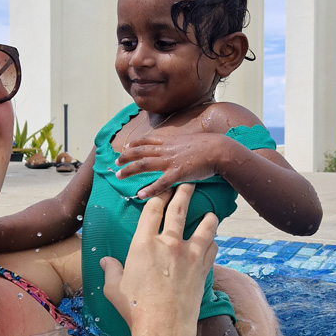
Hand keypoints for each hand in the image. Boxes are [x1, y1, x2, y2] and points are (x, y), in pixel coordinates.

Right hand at [101, 185, 217, 335]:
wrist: (164, 329)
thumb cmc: (135, 310)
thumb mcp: (114, 289)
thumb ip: (111, 270)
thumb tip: (105, 262)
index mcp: (143, 244)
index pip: (152, 209)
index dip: (157, 195)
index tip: (161, 186)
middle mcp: (168, 243)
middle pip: (179, 209)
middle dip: (184, 191)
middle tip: (189, 181)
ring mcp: (189, 255)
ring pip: (204, 226)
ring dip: (208, 216)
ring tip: (210, 211)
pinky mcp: (203, 269)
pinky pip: (212, 248)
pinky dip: (213, 242)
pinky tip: (213, 241)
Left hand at [115, 131, 229, 197]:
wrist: (220, 149)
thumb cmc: (209, 146)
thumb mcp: (190, 140)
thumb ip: (180, 144)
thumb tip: (178, 147)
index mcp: (170, 141)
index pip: (146, 141)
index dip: (134, 145)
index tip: (125, 148)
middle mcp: (167, 149)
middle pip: (140, 151)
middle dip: (126, 157)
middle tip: (115, 163)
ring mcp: (171, 161)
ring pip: (144, 164)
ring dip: (130, 170)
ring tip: (119, 176)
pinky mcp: (178, 173)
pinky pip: (161, 182)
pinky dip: (150, 189)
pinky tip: (140, 194)